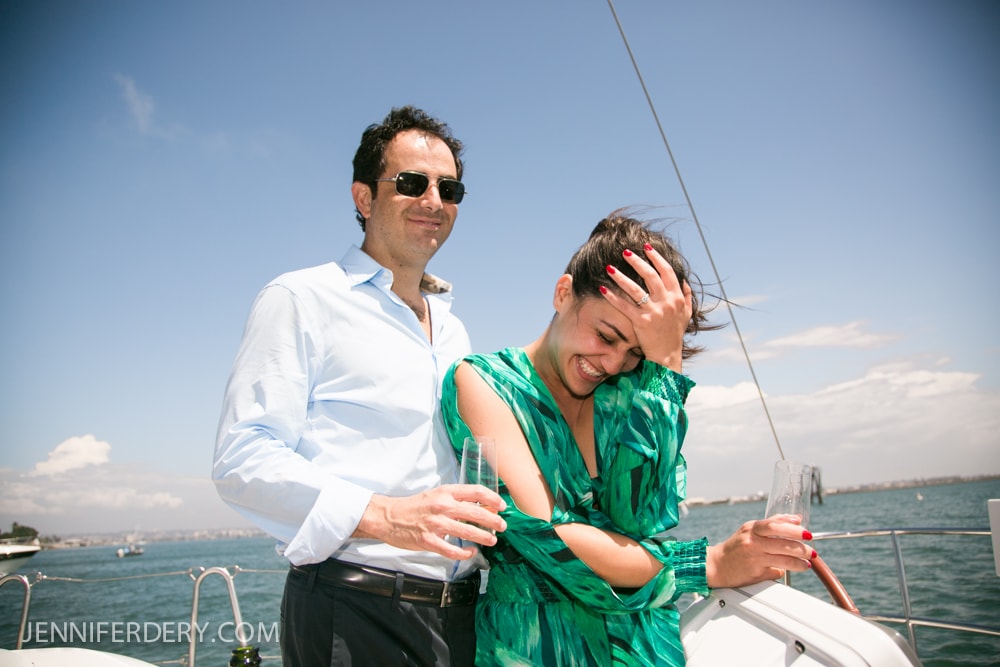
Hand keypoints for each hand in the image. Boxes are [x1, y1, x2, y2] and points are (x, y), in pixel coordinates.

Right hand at [354, 484, 506, 559]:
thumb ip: (456, 500)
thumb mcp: (436, 495)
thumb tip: (479, 507)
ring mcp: (436, 524)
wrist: (389, 517)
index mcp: (445, 492)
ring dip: (484, 537)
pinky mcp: (429, 541)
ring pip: (468, 531)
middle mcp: (442, 506)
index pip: (476, 492)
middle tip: (502, 526)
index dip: (493, 498)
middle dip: (494, 521)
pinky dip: (465, 553)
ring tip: (492, 540)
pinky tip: (471, 552)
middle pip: (477, 512)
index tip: (502, 506)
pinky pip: (452, 550)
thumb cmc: (415, 506)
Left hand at [601, 245, 692, 372]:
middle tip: (625, 252)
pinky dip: (613, 296)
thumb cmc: (675, 335)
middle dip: (637, 261)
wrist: (668, 357)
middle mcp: (667, 302)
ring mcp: (655, 312)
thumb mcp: (686, 315)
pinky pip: (625, 306)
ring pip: (635, 288)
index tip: (647, 248)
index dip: (657, 258)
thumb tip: (684, 280)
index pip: (667, 272)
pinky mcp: (642, 322)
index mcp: (677, 298)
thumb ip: (687, 296)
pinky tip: (602, 288)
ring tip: (609, 267)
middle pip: (651, 275)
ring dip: (621, 276)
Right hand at [705, 514, 815, 588]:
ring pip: (783, 560)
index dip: (793, 528)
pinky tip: (794, 569)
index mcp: (751, 529)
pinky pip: (776, 571)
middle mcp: (752, 542)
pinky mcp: (755, 573)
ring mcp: (753, 558)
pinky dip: (787, 570)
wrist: (717, 565)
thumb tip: (796, 519)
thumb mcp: (751, 530)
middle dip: (801, 548)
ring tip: (807, 563)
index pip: (774, 525)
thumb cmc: (736, 546)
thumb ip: (773, 523)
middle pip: (782, 543)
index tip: (807, 532)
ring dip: (799, 562)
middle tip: (811, 550)